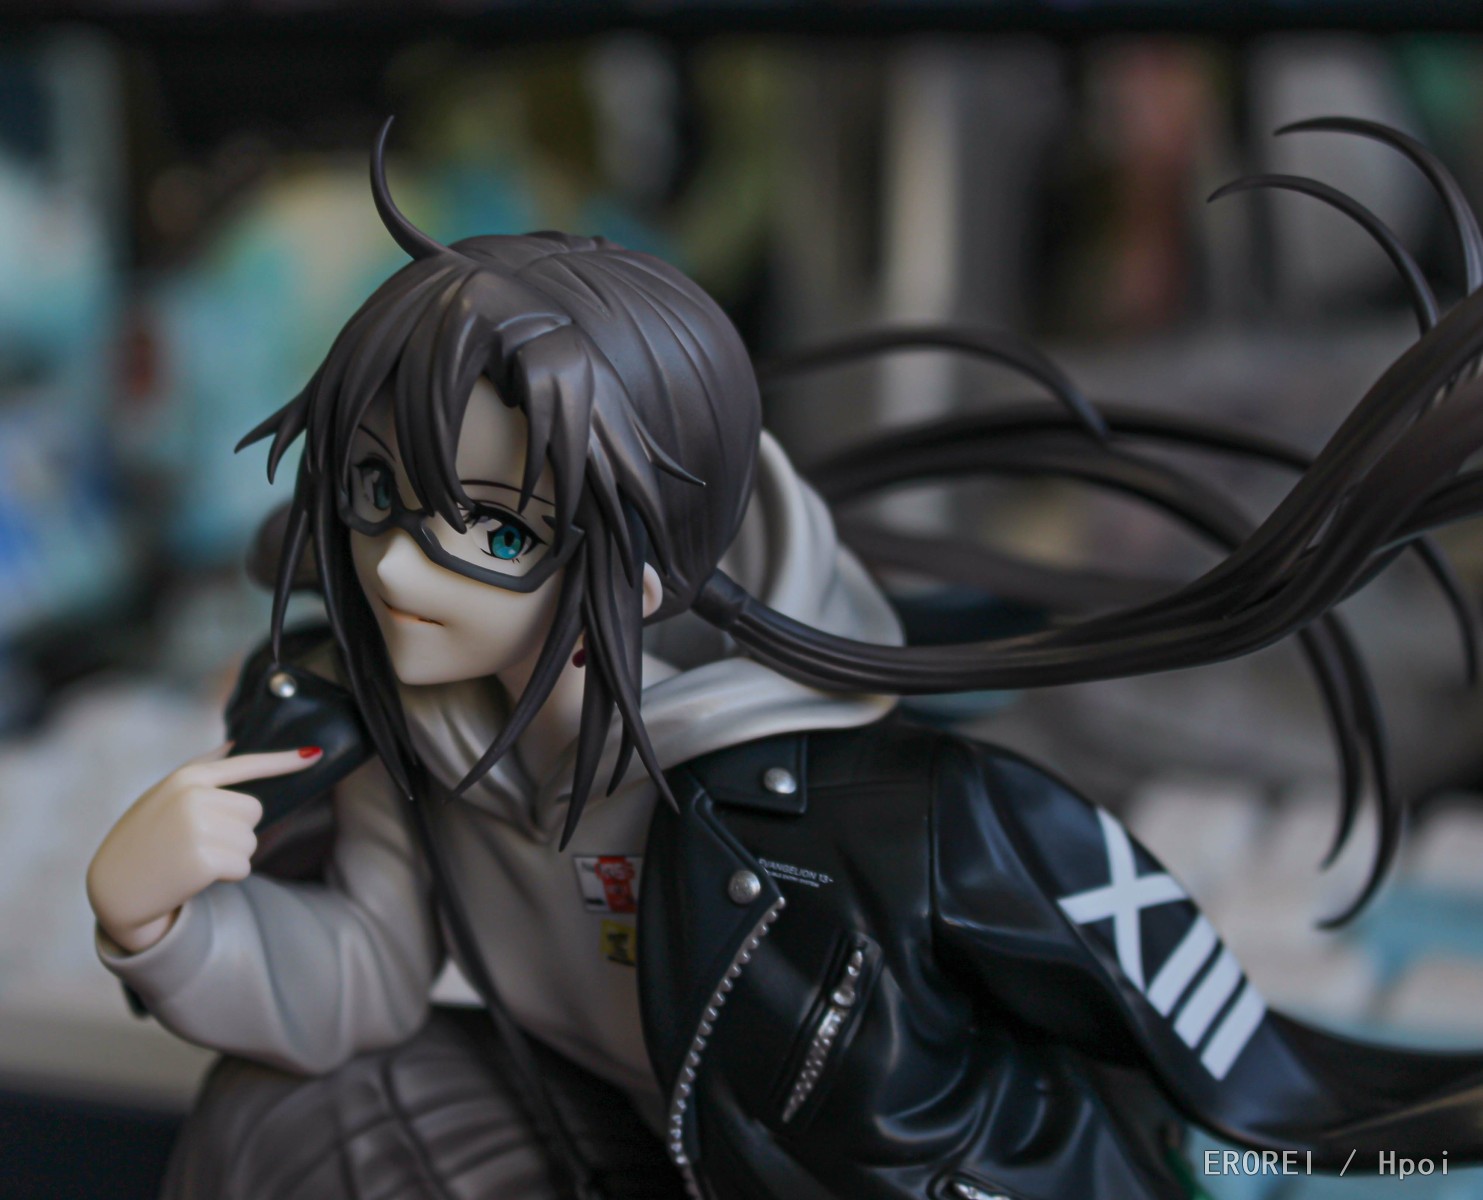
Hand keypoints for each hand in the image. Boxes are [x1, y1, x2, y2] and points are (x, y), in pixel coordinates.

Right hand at [86, 743, 322, 953]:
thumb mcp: (162, 795)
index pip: (244, 764)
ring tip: (193, 856)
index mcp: (186, 778)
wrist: (114, 889)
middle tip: (199, 840)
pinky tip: (196, 875)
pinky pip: (243, 866)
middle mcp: (194, 797)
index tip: (314, 753)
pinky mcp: (205, 859)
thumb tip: (235, 744)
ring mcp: (198, 827)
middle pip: (255, 810)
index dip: (283, 760)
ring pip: (251, 840)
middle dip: (236, 829)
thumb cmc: (143, 839)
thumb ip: (201, 769)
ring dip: (232, 854)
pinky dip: (227, 875)